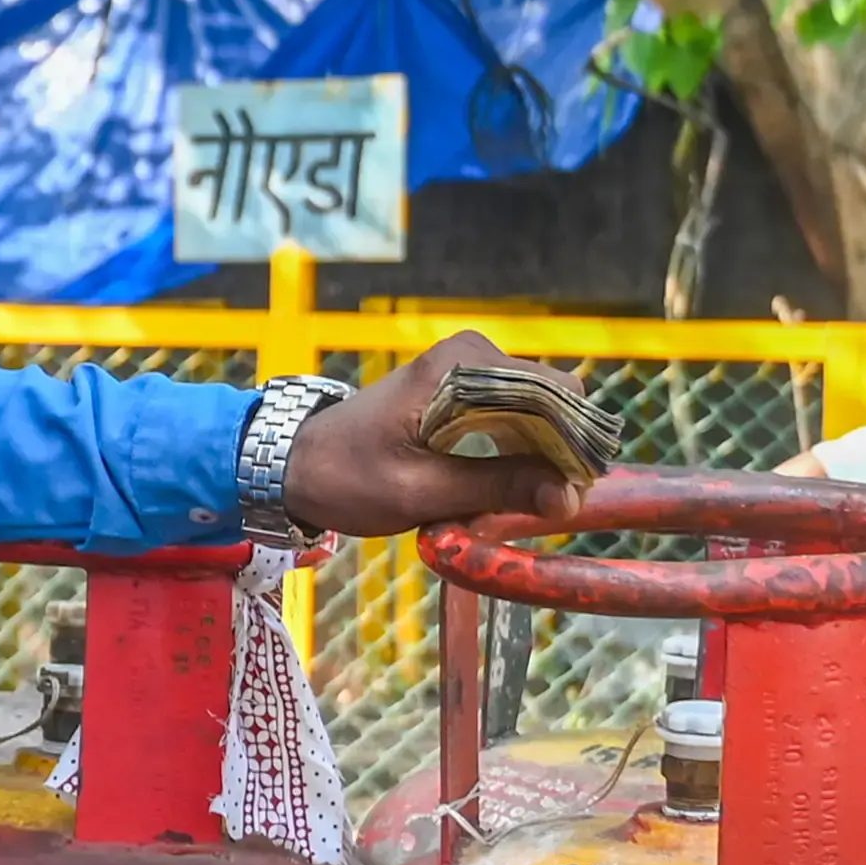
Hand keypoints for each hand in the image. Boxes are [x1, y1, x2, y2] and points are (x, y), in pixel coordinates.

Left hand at [272, 326, 597, 534]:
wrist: (295, 463)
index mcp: (462, 366)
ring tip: (508, 505)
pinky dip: (514, 455)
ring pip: (542, 414)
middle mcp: (474, 354)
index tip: (564, 501)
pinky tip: (494, 490)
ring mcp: (472, 368)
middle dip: (554, 458)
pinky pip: (518, 418)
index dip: (569, 451)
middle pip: (555, 403)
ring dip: (534, 461)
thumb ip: (497, 487)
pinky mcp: (468, 387)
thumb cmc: (347, 476)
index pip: (554, 397)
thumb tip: (567, 496)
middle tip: (536, 511)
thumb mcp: (422, 491)